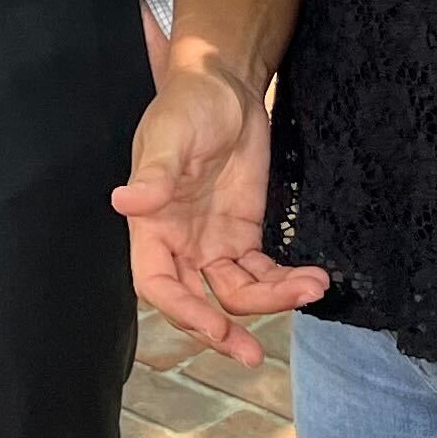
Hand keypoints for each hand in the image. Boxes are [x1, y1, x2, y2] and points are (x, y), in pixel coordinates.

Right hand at [115, 14, 326, 365]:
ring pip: (236, 292)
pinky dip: (285, 280)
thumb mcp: (170, 135)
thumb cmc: (187, 104)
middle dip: (223, 331)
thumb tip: (124, 201)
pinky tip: (313, 277)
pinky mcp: (244, 233)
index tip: (213, 328)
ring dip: (270, 301)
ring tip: (310, 288)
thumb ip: (153, 173)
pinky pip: (263, 271)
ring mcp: (213, 241)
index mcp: (151, 226)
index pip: (156, 284)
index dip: (181, 312)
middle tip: (253, 353)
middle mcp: (179, 243)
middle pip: (196, 301)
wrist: (226, 84)